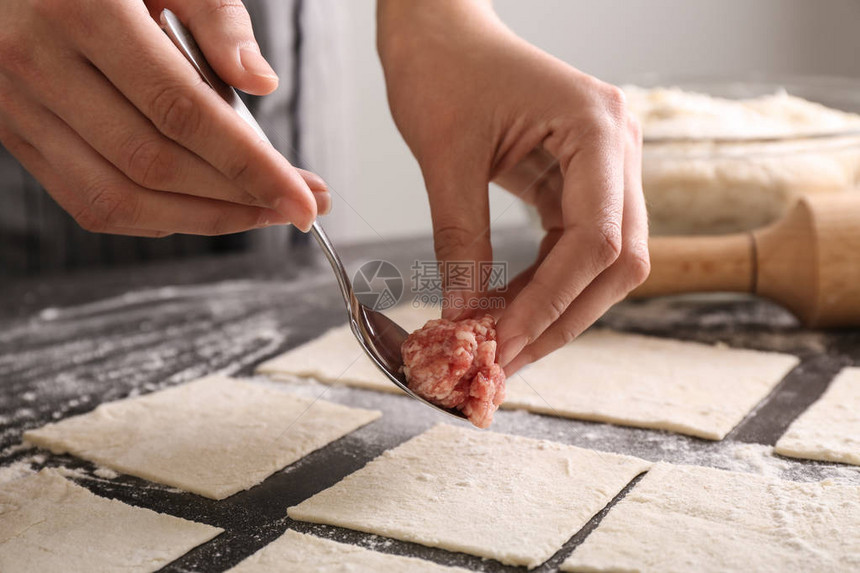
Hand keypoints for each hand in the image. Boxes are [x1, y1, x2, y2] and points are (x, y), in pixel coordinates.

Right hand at [0, 0, 328, 236]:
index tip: (302, 196)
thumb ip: (215, 16)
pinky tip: (202, 209)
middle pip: (155, 165)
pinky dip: (156, 219)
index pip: (182, 111)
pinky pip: (89, 203)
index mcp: (81, 10)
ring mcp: (17, 106)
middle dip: (239, 197)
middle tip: (296, 204)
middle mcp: (37, 63)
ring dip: (202, 220)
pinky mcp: (14, 134)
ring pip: (120, 199)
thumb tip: (261, 82)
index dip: (250, 165)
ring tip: (259, 213)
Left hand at [378, 0, 648, 374]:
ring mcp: (608, 164)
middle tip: (506, 360)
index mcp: (597, 128)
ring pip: (605, 262)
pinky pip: (578, 245)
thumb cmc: (443, 70)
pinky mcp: (584, 178)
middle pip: (620, 261)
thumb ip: (460, 240)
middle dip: (562, 318)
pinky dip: (546, 282)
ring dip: (556, 308)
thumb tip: (462, 316)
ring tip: (501, 341)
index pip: (596, 241)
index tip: (500, 345)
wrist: (442, 31)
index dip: (550, 303)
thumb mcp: (445, 157)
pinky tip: (508, 306)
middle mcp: (619, 147)